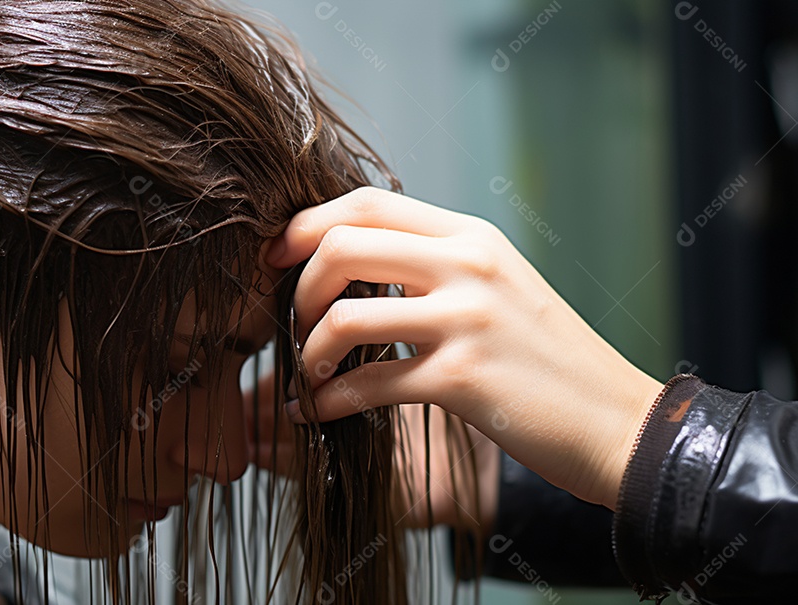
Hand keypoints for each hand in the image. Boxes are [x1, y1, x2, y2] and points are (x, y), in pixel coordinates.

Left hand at [266, 186, 664, 509]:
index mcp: (470, 236)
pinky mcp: (462, 380)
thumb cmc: (545, 357)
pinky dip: (326, 402)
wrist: (616, 422)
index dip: (304, 225)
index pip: (364, 202)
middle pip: (341, 245)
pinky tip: (318, 413)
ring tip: (309, 373)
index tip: (274, 258)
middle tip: (292, 324)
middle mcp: (467, 265)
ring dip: (307, 350)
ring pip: (344, 317)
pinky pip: (365, 384)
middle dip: (297, 287)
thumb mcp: (498, 284)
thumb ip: (435, 262)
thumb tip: (350, 259)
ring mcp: (466, 320)